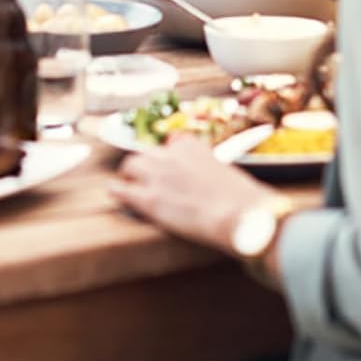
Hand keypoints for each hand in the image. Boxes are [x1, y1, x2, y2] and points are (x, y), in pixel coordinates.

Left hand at [110, 136, 282, 254]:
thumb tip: (216, 185)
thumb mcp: (228, 176)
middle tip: (148, 180)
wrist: (242, 216)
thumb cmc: (245, 202)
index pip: (172, 144)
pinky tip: (115, 193)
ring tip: (130, 186)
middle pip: (147, 153)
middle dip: (146, 166)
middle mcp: (170, 154)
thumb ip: (212, 173)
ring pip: (130, 165)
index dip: (170, 159)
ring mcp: (157, 175)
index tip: (172, 168)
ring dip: (131, 176)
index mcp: (192, 146)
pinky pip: (121, 189)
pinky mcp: (148, 198)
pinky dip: (117, 191)